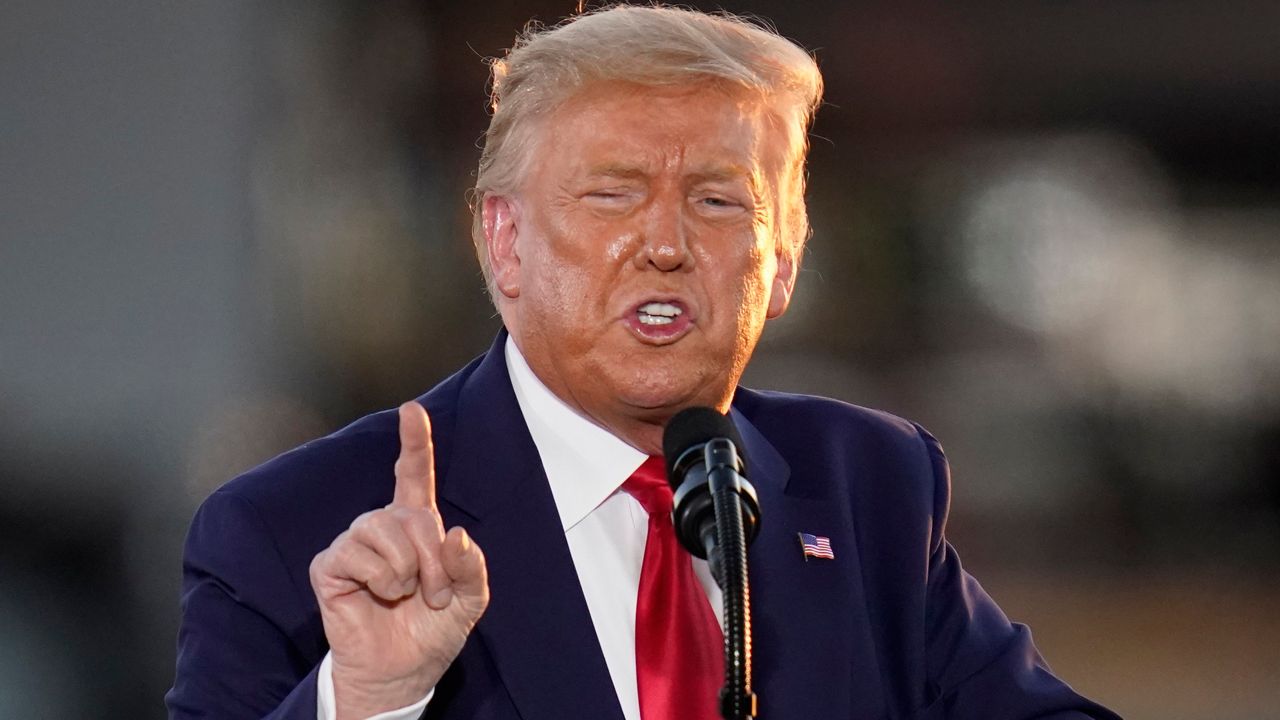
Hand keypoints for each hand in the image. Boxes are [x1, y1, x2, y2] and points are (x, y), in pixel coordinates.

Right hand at [309, 402, 488, 718]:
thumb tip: (455, 534)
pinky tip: (379, 595)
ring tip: (406, 593)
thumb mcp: (470, 600)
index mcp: (417, 527)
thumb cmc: (433, 630)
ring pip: (381, 528)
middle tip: (435, 592)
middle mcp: (383, 527)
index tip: (412, 411)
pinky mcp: (331, 565)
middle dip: (433, 557)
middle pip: (412, 514)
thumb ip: (471, 566)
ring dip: (406, 568)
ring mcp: (354, 543)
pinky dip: (378, 578)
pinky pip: (355, 554)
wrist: (404, 670)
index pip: (413, 476)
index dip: (414, 442)